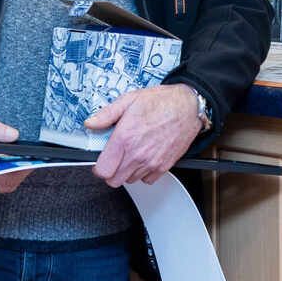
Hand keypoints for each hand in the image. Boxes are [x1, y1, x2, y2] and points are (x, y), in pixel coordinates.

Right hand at [0, 113, 32, 195]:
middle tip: (34, 159)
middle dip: (22, 172)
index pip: (1, 177)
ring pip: (2, 184)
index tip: (32, 161)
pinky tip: (14, 161)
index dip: (19, 171)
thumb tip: (12, 135)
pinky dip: (8, 173)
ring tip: (26, 159)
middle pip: (5, 184)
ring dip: (16, 173)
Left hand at [84, 84, 200, 187]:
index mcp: (125, 138)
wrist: (189, 106)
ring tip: (133, 153)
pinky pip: (147, 180)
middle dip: (111, 170)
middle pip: (114, 180)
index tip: (101, 159)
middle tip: (116, 156)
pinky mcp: (164, 166)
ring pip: (130, 180)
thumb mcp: (130, 100)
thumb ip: (107, 114)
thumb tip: (91, 123)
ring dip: (128, 171)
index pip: (102, 170)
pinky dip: (144, 173)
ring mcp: (152, 162)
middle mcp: (138, 154)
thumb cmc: (163, 102)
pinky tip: (145, 157)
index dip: (99, 166)